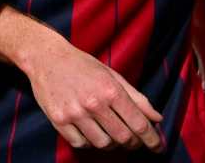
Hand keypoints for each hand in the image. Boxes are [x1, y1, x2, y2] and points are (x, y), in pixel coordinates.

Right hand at [22, 37, 162, 151]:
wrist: (46, 57)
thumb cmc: (82, 65)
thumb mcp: (112, 75)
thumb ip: (136, 97)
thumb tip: (157, 118)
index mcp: (110, 90)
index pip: (139, 124)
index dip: (152, 140)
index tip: (158, 147)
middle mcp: (93, 103)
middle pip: (123, 138)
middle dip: (133, 143)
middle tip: (133, 140)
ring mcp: (74, 113)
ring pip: (103, 144)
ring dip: (111, 143)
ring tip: (109, 132)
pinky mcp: (59, 120)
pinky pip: (81, 143)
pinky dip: (89, 142)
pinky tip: (89, 131)